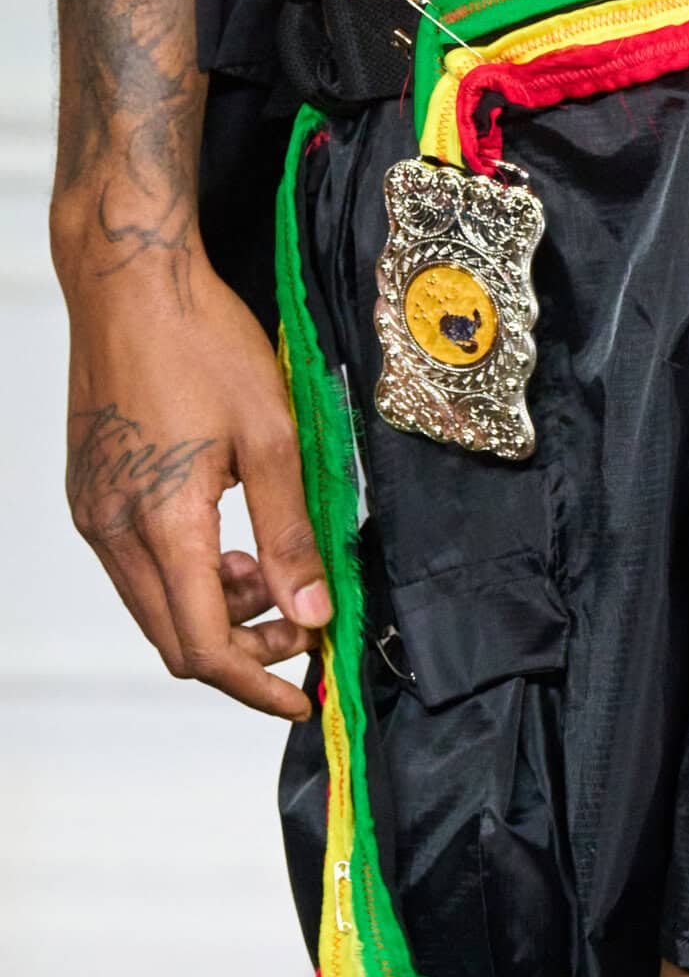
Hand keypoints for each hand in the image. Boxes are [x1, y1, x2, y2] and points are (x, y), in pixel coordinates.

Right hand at [61, 250, 328, 717]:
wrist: (130, 281)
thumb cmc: (204, 343)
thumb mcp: (273, 438)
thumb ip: (291, 536)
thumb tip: (312, 613)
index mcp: (163, 524)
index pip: (205, 647)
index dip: (257, 684)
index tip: (302, 695)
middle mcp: (113, 530)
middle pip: (175, 640)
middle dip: (243, 647)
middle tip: (300, 622)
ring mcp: (92, 514)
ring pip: (154, 606)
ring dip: (213, 609)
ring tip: (264, 566)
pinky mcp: (88, 494)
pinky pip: (136, 568)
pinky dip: (184, 576)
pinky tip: (224, 539)